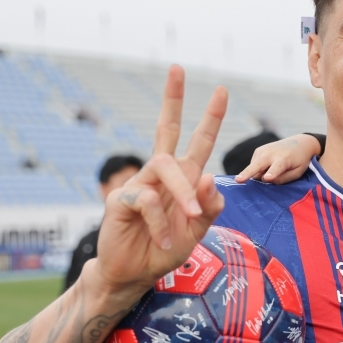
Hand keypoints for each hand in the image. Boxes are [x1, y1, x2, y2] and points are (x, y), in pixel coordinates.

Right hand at [93, 65, 227, 303]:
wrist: (135, 274)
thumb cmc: (165, 250)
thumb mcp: (198, 232)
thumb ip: (210, 208)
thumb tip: (211, 177)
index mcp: (183, 179)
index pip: (198, 142)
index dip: (210, 118)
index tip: (221, 90)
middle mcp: (161, 175)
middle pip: (166, 128)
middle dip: (173, 98)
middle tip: (177, 68)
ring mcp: (140, 183)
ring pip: (165, 166)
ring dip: (182, 191)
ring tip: (190, 217)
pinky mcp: (121, 199)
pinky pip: (145, 199)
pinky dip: (160, 221)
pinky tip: (162, 239)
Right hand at [234, 135, 321, 184]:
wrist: (300, 143)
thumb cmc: (299, 161)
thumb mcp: (297, 172)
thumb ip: (283, 179)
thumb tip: (266, 180)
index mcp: (284, 159)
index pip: (277, 168)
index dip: (272, 173)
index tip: (267, 178)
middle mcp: (271, 153)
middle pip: (257, 165)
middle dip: (247, 173)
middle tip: (238, 180)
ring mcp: (263, 151)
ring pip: (254, 168)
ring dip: (258, 174)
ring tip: (270, 172)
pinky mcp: (258, 151)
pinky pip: (254, 166)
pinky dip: (259, 170)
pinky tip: (268, 167)